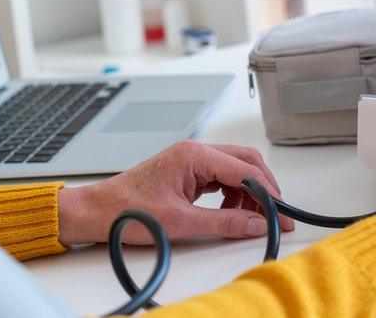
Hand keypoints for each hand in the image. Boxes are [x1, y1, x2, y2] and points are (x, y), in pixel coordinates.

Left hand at [57, 141, 295, 244]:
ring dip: (249, 191)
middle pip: (246, 162)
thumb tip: (256, 224)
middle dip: (264, 187)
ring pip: (236, 168)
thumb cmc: (127, 211)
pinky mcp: (189, 170)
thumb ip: (225, 222)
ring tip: (249, 216)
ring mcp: (192, 159)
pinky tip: (230, 210)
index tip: (280, 213)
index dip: (268, 192)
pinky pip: (222, 176)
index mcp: (195, 155)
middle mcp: (196, 151)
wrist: (95, 212)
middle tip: (274, 213)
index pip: (245, 169)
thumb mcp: (181, 222)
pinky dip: (233, 193)